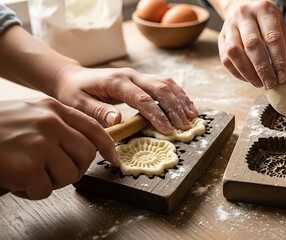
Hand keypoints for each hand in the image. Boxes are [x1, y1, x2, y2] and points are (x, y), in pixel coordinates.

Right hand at [0, 97, 116, 198]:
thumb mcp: (31, 113)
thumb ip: (58, 124)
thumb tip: (87, 145)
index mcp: (53, 109)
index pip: (94, 128)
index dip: (107, 147)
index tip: (113, 159)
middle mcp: (50, 123)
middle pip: (86, 155)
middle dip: (75, 169)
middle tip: (55, 171)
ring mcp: (40, 144)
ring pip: (70, 175)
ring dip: (52, 181)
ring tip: (30, 173)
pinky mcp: (27, 167)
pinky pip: (45, 190)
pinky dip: (31, 191)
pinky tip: (16, 180)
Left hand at [54, 65, 197, 134]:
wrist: (72, 78)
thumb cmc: (74, 93)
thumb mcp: (78, 104)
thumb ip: (97, 111)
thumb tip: (118, 120)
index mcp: (116, 81)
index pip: (142, 98)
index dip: (157, 114)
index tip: (168, 130)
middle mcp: (131, 75)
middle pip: (159, 88)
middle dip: (174, 108)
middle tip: (184, 126)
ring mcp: (138, 75)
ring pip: (166, 84)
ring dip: (180, 100)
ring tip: (192, 116)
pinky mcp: (141, 79)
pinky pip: (164, 84)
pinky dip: (178, 94)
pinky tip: (187, 105)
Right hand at [218, 0, 285, 88]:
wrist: (242, 6)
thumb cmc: (266, 21)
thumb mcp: (280, 26)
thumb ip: (284, 47)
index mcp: (264, 10)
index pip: (272, 37)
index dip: (278, 59)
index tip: (283, 76)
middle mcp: (244, 15)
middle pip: (252, 44)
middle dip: (262, 68)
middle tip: (271, 83)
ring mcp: (229, 25)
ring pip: (234, 52)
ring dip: (247, 72)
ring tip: (259, 83)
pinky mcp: (220, 37)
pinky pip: (225, 58)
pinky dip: (237, 72)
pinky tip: (248, 79)